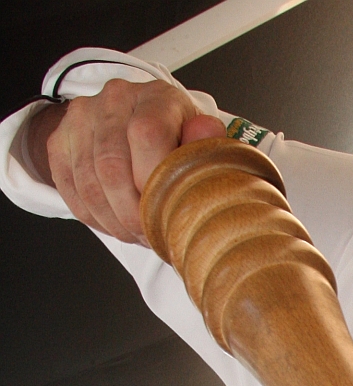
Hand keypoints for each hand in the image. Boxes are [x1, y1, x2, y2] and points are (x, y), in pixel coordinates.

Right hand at [25, 79, 224, 242]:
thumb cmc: (176, 143)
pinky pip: (72, 192)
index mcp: (156, 96)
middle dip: (134, 215)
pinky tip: (117, 224)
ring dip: (116, 223)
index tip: (166, 211)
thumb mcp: (201, 145)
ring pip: (90, 186)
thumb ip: (206, 144)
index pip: (146, 134)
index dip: (154, 182)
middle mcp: (114, 99)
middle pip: (112, 167)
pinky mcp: (60, 140)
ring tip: (138, 234)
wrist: (134, 128)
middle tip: (152, 236)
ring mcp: (82, 117)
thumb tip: (207, 133)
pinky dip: (96, 219)